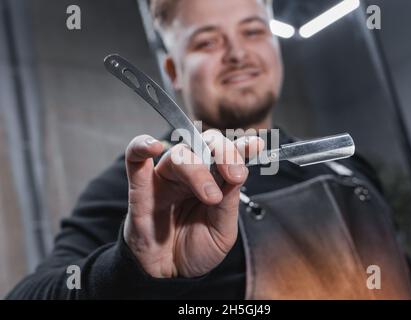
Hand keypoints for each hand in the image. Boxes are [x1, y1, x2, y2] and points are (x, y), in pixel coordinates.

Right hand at [123, 130, 263, 277]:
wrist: (169, 274)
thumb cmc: (196, 250)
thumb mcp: (223, 231)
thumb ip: (229, 201)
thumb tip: (238, 172)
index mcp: (214, 182)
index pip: (227, 154)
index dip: (241, 146)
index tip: (255, 145)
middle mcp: (191, 175)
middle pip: (204, 145)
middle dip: (223, 153)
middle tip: (234, 175)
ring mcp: (166, 179)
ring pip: (179, 155)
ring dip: (197, 169)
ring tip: (210, 196)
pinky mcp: (141, 188)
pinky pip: (134, 160)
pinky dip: (141, 146)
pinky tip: (153, 147)